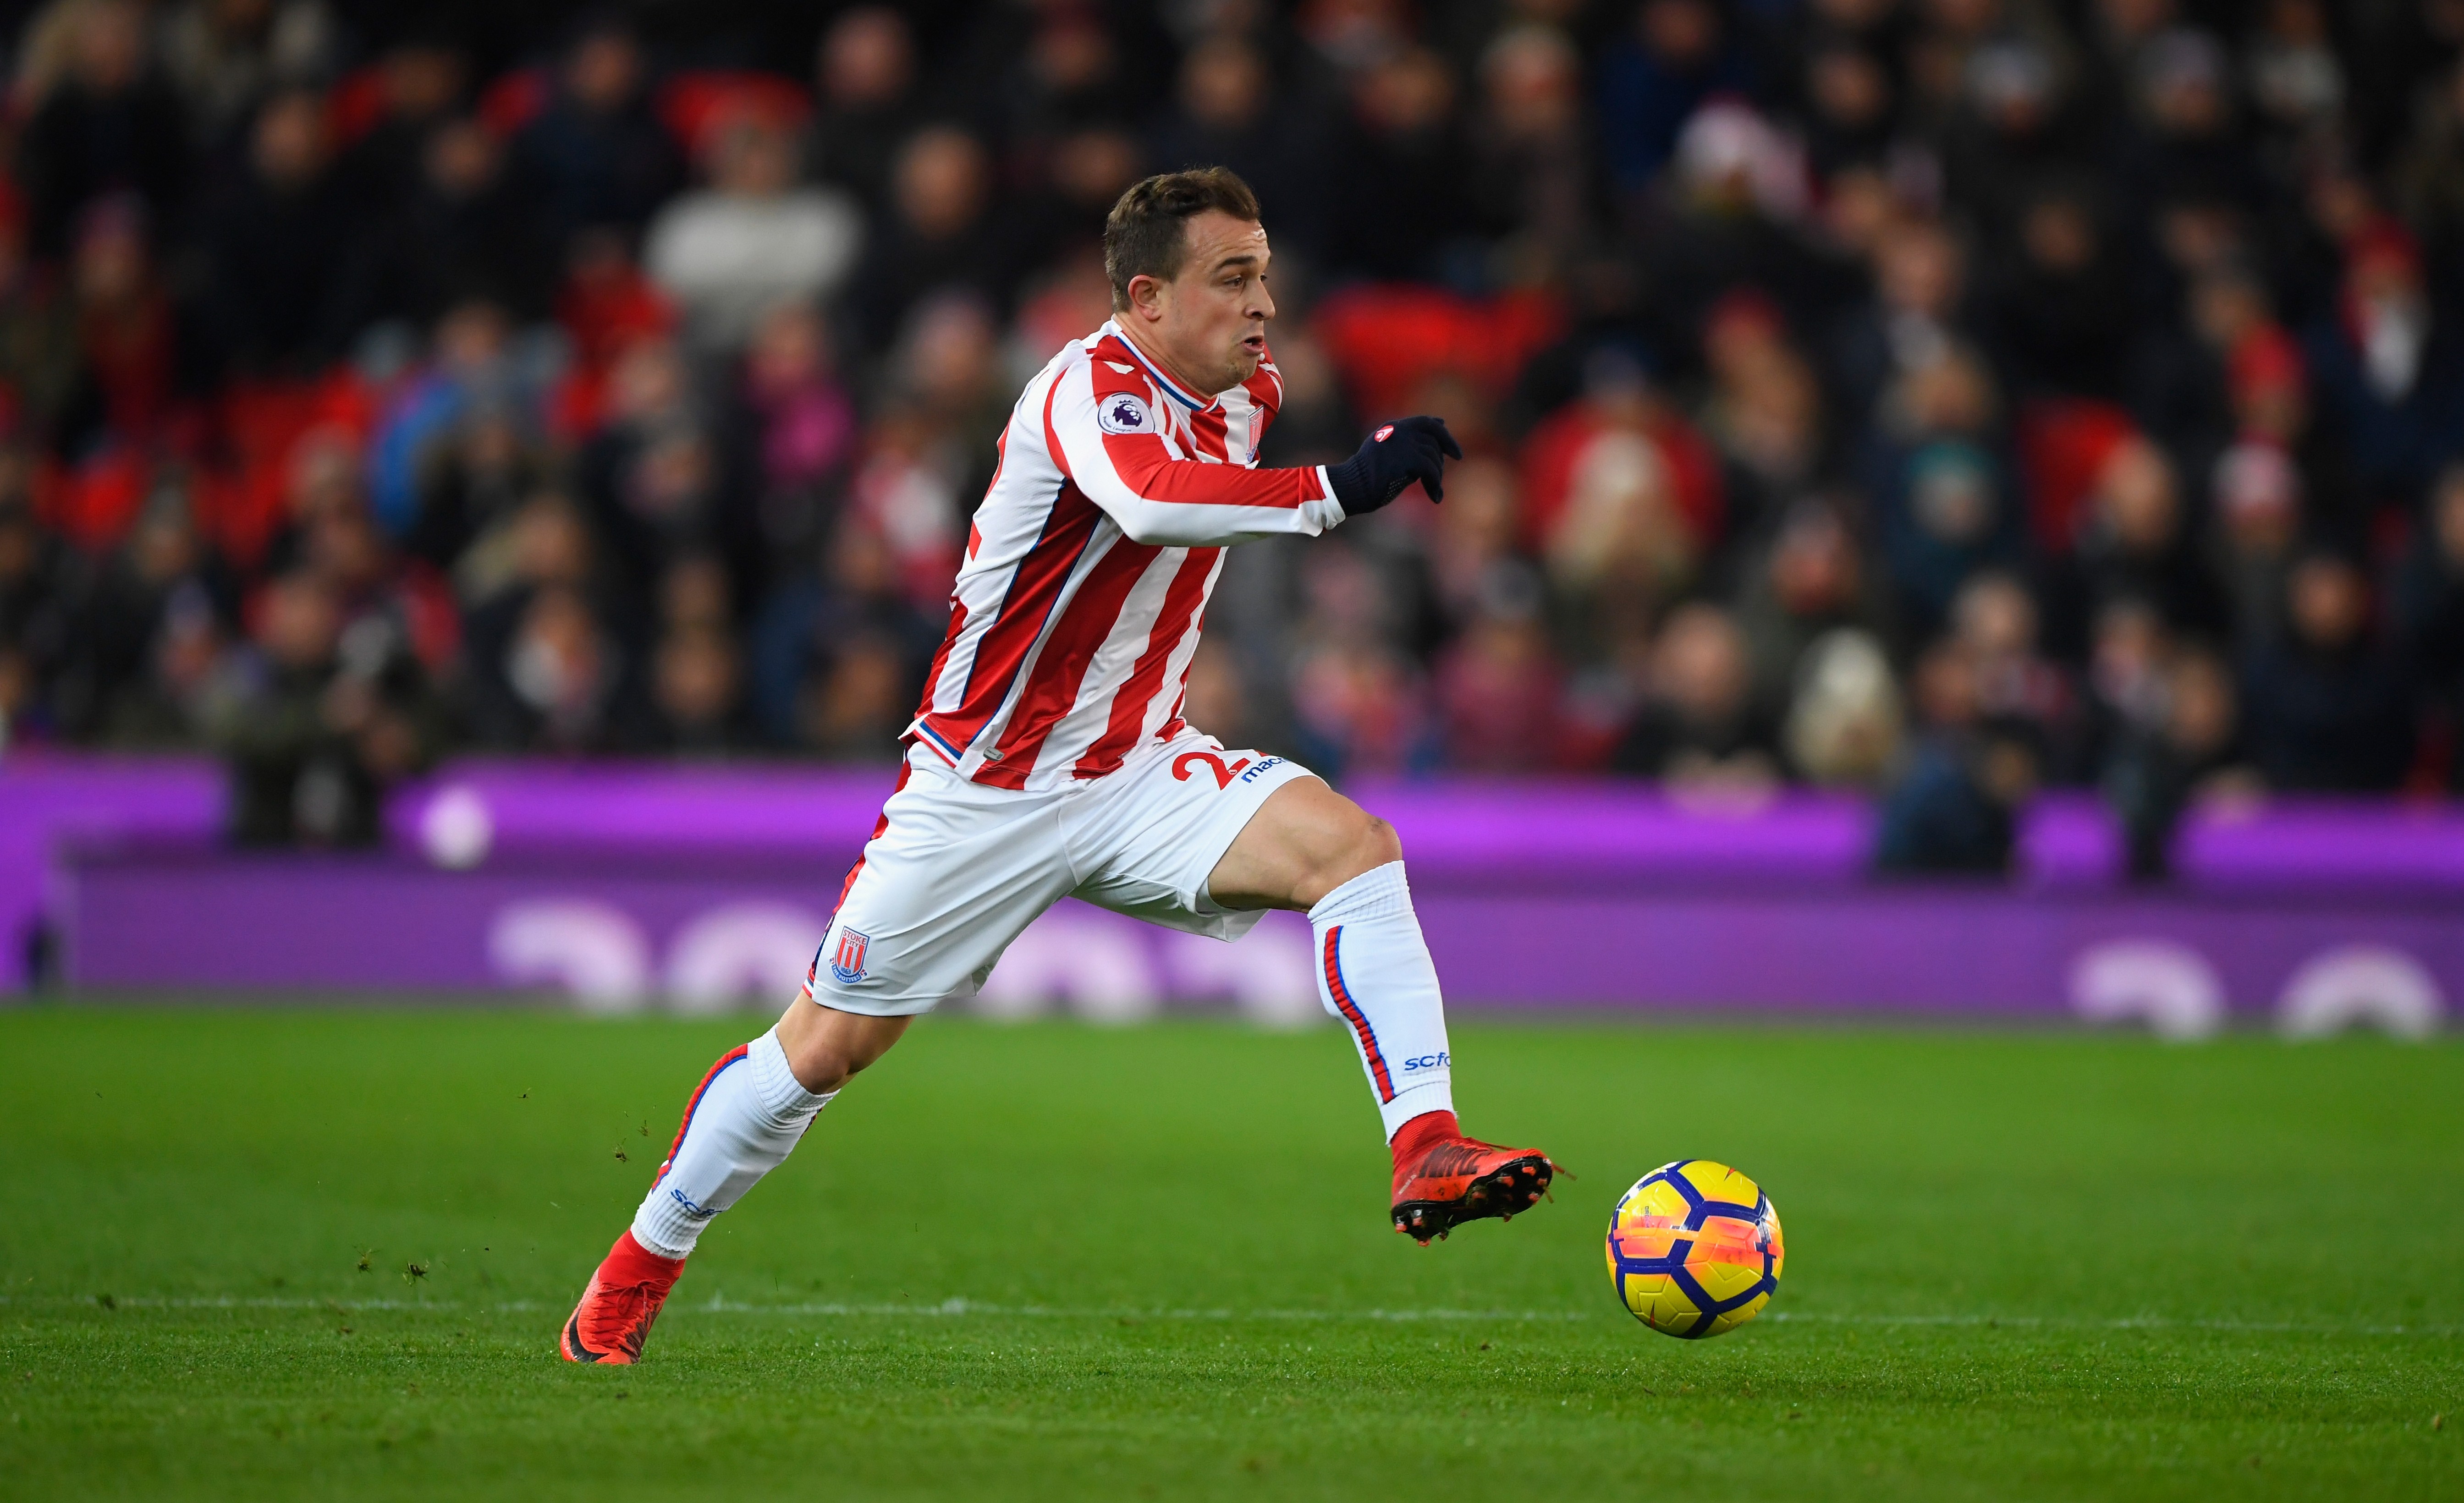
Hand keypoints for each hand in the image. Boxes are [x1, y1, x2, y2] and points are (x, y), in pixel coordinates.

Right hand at [1324, 416, 1462, 515]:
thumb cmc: (1368, 476)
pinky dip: (1436, 484)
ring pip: (1434, 457)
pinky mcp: (1405, 458)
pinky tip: (1435, 496)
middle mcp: (1399, 431)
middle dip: (1441, 461)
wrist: (1351, 487)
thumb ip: (1409, 441)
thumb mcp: (1387, 452)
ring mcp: (1401, 443)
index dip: (1444, 436)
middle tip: (1441, 479)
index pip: (1426, 423)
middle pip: (1434, 441)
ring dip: (1437, 477)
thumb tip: (1440, 427)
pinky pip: (1431, 469)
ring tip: (1434, 491)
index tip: (1456, 453)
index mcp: (1393, 427)